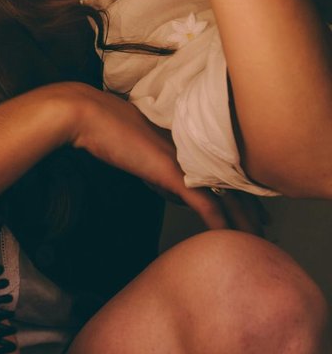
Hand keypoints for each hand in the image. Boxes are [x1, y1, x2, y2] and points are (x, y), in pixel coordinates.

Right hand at [52, 83, 259, 233]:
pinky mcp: (173, 174)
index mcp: (183, 144)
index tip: (248, 204)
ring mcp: (184, 162)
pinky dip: (219, 224)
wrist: (88, 115)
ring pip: (226, 196)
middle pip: (231, 183)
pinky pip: (206, 204)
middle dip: (249, 208)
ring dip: (243, 221)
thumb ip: (155, 166)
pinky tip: (228, 238)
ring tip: (257, 238)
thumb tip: (168, 185)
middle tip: (265, 227)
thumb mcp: (135, 149)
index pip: (218, 170)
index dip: (237, 188)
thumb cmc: (102, 126)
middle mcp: (191, 152)